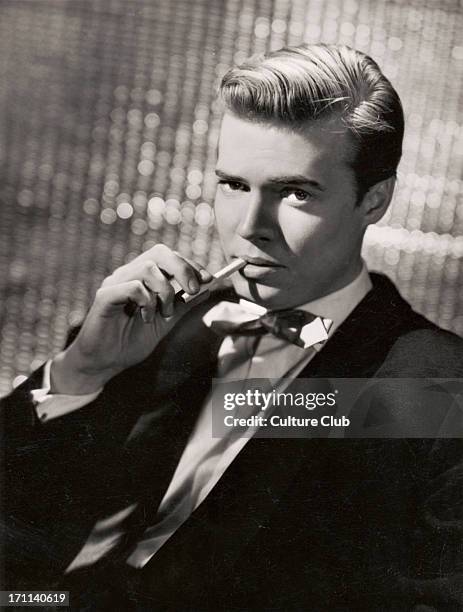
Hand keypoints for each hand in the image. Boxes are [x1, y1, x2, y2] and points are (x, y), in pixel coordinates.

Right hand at [50, 245, 212, 393]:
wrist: (106, 364)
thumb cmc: (131, 342)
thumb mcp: (166, 322)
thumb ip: (184, 305)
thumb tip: (207, 288)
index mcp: (142, 278)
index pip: (168, 257)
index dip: (190, 265)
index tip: (208, 280)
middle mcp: (128, 275)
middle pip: (158, 253)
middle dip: (182, 269)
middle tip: (192, 291)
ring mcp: (115, 283)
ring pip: (148, 268)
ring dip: (165, 292)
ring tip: (163, 314)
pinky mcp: (105, 296)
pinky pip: (133, 286)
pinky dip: (147, 301)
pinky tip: (146, 318)